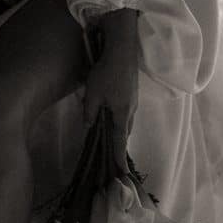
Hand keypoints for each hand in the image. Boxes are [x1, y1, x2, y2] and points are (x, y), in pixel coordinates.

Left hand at [83, 10, 138, 173]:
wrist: (122, 49)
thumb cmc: (106, 73)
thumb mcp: (92, 94)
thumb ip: (90, 112)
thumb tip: (88, 127)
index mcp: (122, 114)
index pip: (119, 141)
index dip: (118, 157)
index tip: (121, 173)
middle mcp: (131, 110)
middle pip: (124, 133)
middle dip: (119, 146)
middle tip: (113, 159)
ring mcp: (134, 100)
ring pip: (126, 122)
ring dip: (119, 132)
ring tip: (111, 140)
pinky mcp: (132, 92)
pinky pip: (126, 112)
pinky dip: (120, 120)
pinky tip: (112, 116)